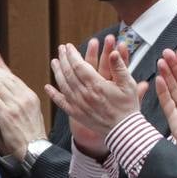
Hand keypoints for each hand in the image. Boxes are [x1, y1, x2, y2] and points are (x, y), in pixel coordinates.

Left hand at [0, 42, 47, 158]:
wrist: (34, 149)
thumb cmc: (31, 134)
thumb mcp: (31, 112)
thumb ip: (22, 100)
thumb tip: (14, 91)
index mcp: (30, 96)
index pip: (13, 79)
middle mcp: (24, 98)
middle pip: (5, 79)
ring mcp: (16, 106)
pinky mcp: (8, 115)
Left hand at [47, 37, 142, 157]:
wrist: (123, 130)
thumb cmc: (127, 107)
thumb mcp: (128, 85)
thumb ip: (120, 67)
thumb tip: (114, 53)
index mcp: (96, 85)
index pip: (79, 65)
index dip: (72, 54)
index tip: (69, 46)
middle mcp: (84, 94)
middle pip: (68, 73)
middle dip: (63, 59)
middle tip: (60, 49)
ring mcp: (78, 105)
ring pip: (63, 85)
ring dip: (57, 72)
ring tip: (54, 62)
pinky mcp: (76, 114)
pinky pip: (61, 102)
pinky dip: (53, 94)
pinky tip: (48, 87)